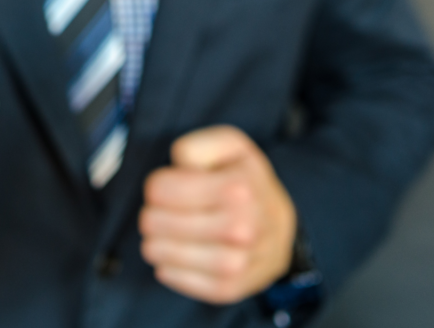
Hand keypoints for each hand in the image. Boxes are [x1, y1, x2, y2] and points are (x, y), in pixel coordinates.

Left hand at [139, 126, 296, 304]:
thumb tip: (179, 163)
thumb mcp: (230, 147)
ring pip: (160, 253)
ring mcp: (236, 263)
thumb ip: (199, 145)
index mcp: (237, 189)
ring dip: (154, 241)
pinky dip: (166, 266)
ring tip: (163, 233)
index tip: (170, 186)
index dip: (157, 185)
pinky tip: (173, 255)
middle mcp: (240, 228)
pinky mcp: (228, 288)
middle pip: (155, 222)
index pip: (160, 190)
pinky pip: (174, 278)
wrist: (281, 231)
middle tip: (164, 211)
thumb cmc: (246, 183)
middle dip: (152, 213)